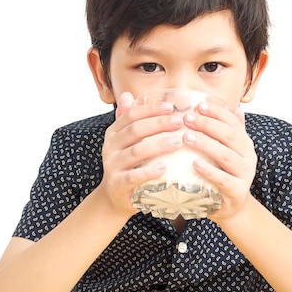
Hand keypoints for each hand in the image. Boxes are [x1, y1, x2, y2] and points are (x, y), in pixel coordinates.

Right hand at [95, 91, 185, 217]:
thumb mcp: (125, 142)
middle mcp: (110, 146)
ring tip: (178, 142)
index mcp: (114, 133)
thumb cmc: (127, 165)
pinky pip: (133, 177)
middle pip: (135, 130)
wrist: (113, 197)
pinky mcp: (118, 184)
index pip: (132, 115)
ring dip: (158, 145)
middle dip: (159, 124)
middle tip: (180, 122)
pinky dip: (148, 172)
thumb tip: (127, 94)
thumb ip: (128, 120)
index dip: (151, 109)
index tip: (171, 107)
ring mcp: (112, 165)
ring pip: (136, 151)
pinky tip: (163, 168)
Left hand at [181, 103, 257, 221]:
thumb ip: (229, 130)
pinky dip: (209, 171)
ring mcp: (245, 174)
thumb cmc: (224, 173)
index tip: (198, 105)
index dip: (216, 112)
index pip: (232, 122)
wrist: (231, 206)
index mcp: (245, 142)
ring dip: (205, 144)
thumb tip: (235, 106)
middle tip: (187, 119)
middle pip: (229, 135)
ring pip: (226, 155)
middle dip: (207, 125)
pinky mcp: (237, 191)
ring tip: (186, 137)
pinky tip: (194, 164)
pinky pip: (223, 180)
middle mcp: (248, 156)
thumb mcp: (227, 150)